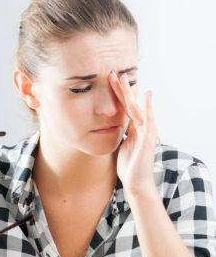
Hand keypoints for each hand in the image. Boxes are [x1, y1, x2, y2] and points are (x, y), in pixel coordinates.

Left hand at [109, 71, 156, 196]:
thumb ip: (118, 136)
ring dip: (130, 94)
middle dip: (123, 89)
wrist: (136, 183)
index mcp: (134, 130)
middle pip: (131, 104)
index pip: (125, 108)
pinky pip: (147, 121)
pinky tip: (146, 98)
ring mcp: (146, 133)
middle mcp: (141, 128)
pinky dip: (147, 108)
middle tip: (115, 73)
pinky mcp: (147, 139)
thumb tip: (108, 130)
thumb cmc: (128, 167)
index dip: (118, 95)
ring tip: (125, 79)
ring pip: (137, 109)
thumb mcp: (120, 147)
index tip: (110, 82)